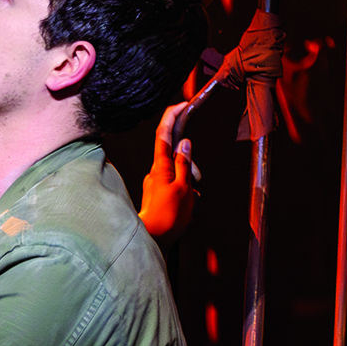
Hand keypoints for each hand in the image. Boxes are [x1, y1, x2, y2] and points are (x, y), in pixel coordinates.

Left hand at [140, 101, 199, 240]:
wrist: (152, 241)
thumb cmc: (167, 218)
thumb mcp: (184, 188)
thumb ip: (185, 165)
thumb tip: (185, 144)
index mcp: (160, 166)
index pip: (163, 133)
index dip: (172, 115)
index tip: (183, 105)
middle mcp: (155, 172)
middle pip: (178, 157)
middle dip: (192, 168)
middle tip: (193, 185)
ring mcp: (156, 184)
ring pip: (181, 175)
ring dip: (190, 187)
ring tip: (188, 203)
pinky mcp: (159, 196)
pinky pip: (178, 190)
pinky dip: (186, 197)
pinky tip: (186, 210)